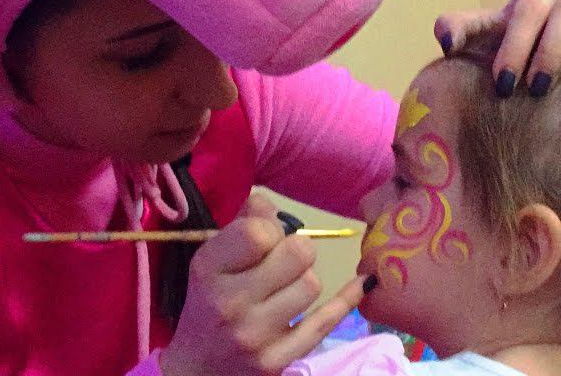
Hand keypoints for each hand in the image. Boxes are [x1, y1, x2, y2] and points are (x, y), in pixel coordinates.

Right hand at [158, 193, 367, 375]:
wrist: (197, 369)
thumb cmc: (208, 304)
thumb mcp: (212, 261)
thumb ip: (243, 225)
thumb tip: (268, 201)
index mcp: (209, 270)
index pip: (258, 232)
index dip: (271, 228)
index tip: (265, 238)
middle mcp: (230, 303)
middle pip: (297, 254)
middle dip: (295, 251)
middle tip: (281, 262)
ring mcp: (255, 336)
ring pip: (312, 284)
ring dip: (305, 280)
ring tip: (285, 289)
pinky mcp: (278, 362)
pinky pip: (327, 321)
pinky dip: (346, 299)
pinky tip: (362, 283)